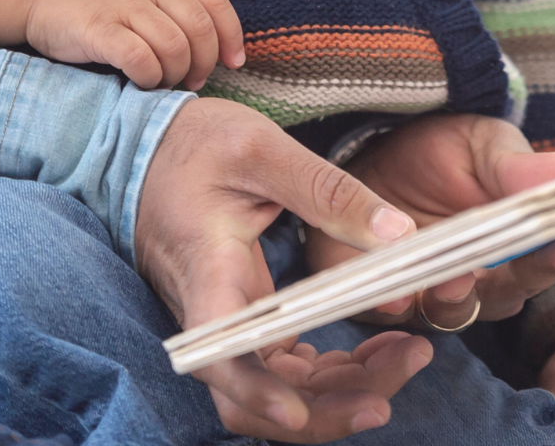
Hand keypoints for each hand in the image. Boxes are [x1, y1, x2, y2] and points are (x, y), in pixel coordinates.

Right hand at [23, 0, 243, 90]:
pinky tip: (139, 79)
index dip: (230, 37)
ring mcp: (121, 2)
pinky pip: (140, 58)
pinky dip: (148, 76)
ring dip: (174, 74)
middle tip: (188, 81)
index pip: (214, 1)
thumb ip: (175, 7)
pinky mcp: (97, 26)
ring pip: (174, 45)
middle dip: (201, 64)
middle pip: (198, 29)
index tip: (232, 64)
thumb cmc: (97, 0)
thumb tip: (217, 54)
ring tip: (160, 81)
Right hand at [135, 96, 434, 440]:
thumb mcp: (259, 148)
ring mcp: (227, 321)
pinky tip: (375, 348)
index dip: (255, 391)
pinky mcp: (243, 318)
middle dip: (329, 407)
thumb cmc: (195, 142)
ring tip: (406, 355)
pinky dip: (333, 372)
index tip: (299, 411)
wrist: (148, 145)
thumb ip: (327, 190)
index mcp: (205, 269)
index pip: (218, 351)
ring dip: (342, 392)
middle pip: (253, 398)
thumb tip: (399, 235)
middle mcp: (209, 310)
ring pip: (277, 391)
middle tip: (401, 369)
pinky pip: (286, 369)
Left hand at [306, 113, 554, 325]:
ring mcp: (440, 292)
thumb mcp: (479, 146)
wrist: (368, 153)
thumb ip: (517, 168)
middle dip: (544, 265)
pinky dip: (393, 300)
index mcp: (524, 244)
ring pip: (459, 306)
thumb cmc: (437, 152)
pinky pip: (391, 306)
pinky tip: (393, 290)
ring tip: (460, 274)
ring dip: (461, 293)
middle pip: (524, 282)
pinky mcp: (385, 294)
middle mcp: (490, 279)